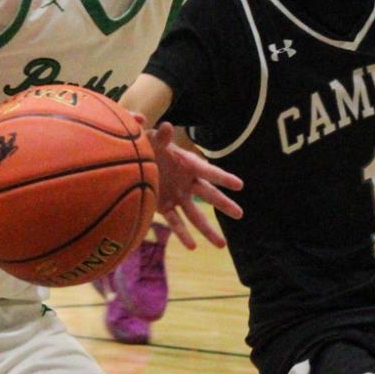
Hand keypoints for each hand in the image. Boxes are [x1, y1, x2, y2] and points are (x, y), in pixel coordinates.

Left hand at [143, 120, 241, 249]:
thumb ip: (160, 137)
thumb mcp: (153, 141)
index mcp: (188, 164)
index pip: (209, 172)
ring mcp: (177, 196)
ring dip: (208, 230)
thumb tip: (166, 126)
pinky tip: (192, 247)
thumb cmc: (149, 146)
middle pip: (209, 195)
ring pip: (195, 215)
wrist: (135, 159)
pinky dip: (182, 234)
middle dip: (223, 204)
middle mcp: (187, 182)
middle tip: (240, 214)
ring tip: (222, 245)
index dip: (223, 178)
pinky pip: (175, 222)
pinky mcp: (164, 207)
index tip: (240, 185)